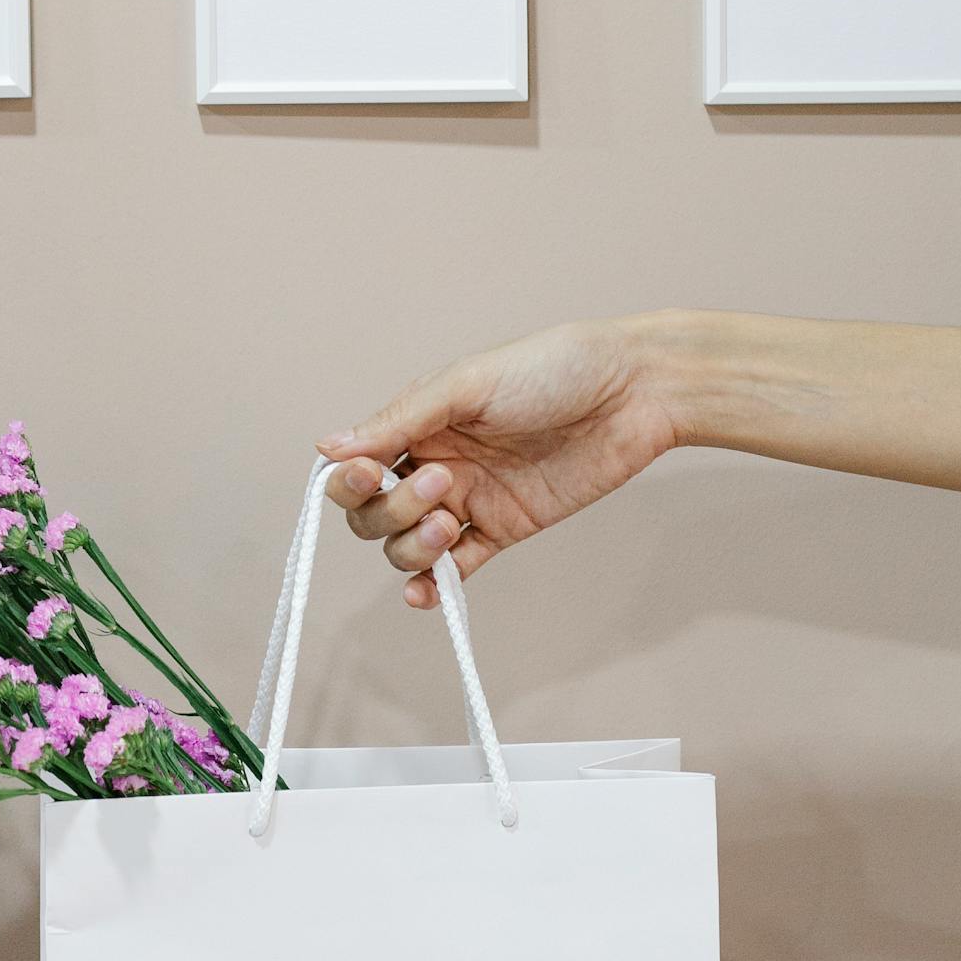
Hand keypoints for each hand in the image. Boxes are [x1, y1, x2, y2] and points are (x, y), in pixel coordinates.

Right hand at [319, 317, 681, 606]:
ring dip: (415, 546)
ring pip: (409, 546)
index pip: (356, 466)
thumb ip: (401, 420)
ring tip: (454, 521)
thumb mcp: (468, 384)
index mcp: (419, 422)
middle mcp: (435, 461)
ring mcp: (469, 500)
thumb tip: (327, 447)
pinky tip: (426, 592)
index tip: (366, 475)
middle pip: (374, 514)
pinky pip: (455, 570)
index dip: (349, 481)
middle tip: (443, 483)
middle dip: (392, 511)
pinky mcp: (504, 529)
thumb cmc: (553, 368)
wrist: (633, 392)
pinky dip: (434, 586)